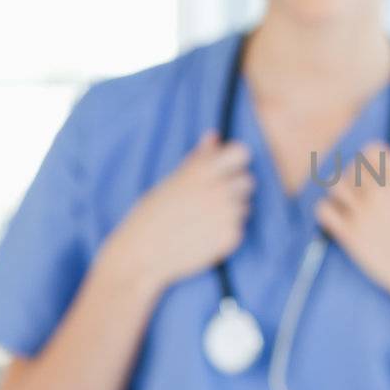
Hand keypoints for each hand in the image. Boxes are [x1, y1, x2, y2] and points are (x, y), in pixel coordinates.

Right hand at [107, 130, 254, 287]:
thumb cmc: (152, 214)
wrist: (142, 254)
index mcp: (203, 169)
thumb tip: (214, 135)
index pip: (242, 153)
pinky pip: (240, 229)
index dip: (234, 163)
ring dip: (231, 212)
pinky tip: (204, 237)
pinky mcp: (232, 237)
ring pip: (245, 207)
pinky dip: (227, 233)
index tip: (224, 172)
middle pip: (248, 181)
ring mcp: (228, 213)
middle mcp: (219, 188)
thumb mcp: (172, 181)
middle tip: (209, 203)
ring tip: (203, 221)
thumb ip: (198, 158)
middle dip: (234, 190)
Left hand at [313, 139, 389, 313]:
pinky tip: (339, 221)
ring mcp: (363, 213)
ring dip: (340, 192)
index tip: (373, 173)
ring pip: (334, 184)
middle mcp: (379, 192)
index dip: (370, 160)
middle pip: (352, 167)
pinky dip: (328, 212)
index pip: (371, 150)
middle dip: (356, 177)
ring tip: (348, 205)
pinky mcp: (350, 235)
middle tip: (361, 193)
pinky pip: (323, 210)